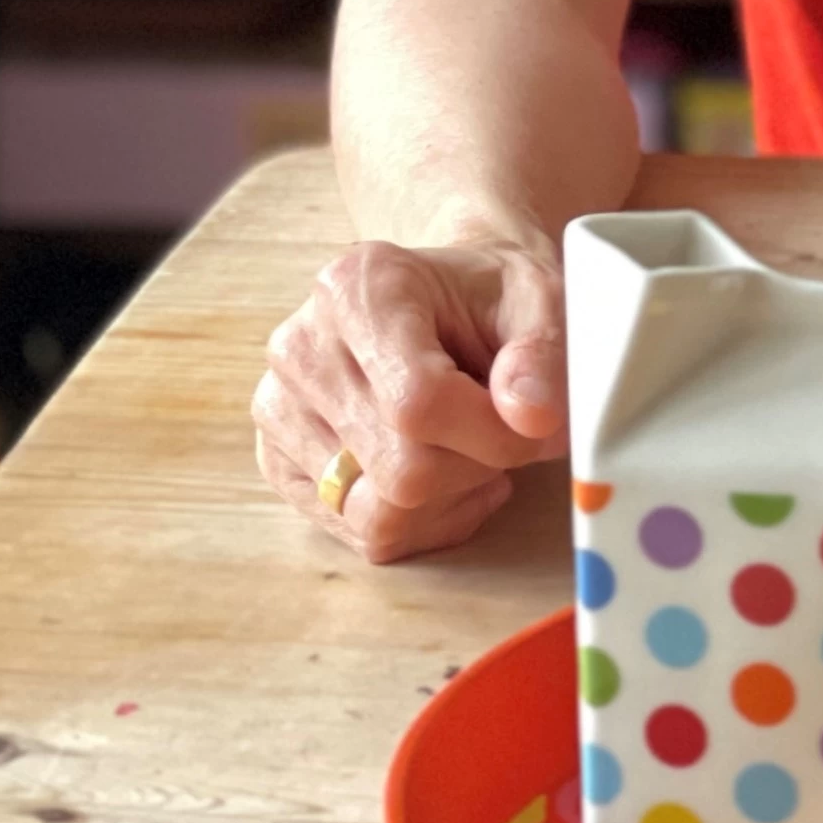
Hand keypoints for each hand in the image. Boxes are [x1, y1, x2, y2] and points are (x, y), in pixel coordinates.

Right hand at [252, 237, 566, 563]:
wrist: (449, 300)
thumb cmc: (493, 301)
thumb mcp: (539, 302)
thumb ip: (544, 353)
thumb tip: (531, 417)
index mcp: (358, 288)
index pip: (418, 403)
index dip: (493, 436)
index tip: (534, 425)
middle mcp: (300, 344)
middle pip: (400, 470)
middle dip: (476, 468)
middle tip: (507, 435)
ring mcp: (278, 406)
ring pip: (377, 515)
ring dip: (449, 500)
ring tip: (473, 451)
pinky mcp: (278, 460)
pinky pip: (360, 533)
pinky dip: (422, 524)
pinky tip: (448, 478)